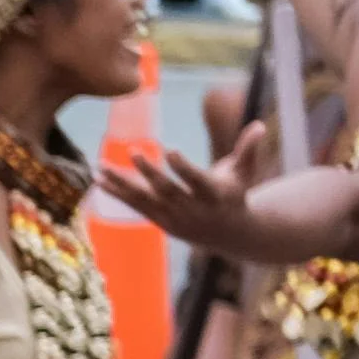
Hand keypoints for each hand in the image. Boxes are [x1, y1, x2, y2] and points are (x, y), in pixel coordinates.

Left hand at [112, 116, 274, 255]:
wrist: (228, 234)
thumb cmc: (235, 194)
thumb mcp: (245, 172)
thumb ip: (249, 149)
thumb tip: (259, 125)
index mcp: (214, 195)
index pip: (196, 180)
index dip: (184, 167)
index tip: (169, 150)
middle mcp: (191, 208)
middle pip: (166, 190)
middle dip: (149, 172)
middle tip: (133, 151)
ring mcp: (173, 217)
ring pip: (144, 199)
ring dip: (121, 183)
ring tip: (100, 167)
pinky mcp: (159, 220)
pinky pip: (135, 206)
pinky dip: (117, 193)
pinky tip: (99, 181)